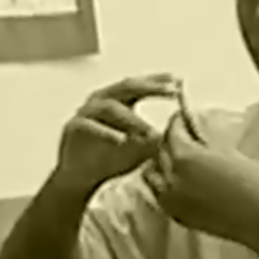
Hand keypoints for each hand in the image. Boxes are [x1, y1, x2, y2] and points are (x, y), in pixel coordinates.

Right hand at [56, 75, 177, 195]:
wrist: (83, 178)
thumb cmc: (114, 158)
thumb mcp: (143, 148)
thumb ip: (159, 137)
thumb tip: (185, 134)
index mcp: (119, 101)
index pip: (140, 85)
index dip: (159, 81)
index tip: (179, 80)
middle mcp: (101, 101)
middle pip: (126, 87)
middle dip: (150, 87)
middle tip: (171, 91)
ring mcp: (86, 113)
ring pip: (109, 107)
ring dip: (132, 118)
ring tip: (149, 131)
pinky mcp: (72, 128)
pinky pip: (89, 126)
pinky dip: (106, 132)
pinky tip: (121, 140)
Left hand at [143, 115, 258, 247]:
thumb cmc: (253, 183)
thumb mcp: (229, 152)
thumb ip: (206, 142)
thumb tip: (196, 135)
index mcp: (186, 156)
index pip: (173, 130)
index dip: (178, 122)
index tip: (183, 119)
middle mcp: (172, 176)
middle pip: (160, 149)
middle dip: (170, 140)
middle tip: (182, 137)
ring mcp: (170, 197)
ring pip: (152, 172)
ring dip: (161, 162)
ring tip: (175, 161)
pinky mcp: (175, 214)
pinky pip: (158, 193)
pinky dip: (163, 184)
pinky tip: (177, 182)